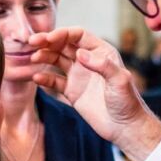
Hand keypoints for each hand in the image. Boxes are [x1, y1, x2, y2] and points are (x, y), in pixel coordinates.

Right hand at [30, 27, 160, 160]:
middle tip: (32, 42)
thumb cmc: (127, 102)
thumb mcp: (120, 80)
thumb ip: (102, 65)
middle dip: (47, 42)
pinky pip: (54, 81)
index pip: (78, 36)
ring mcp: (78, 75)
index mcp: (101, 52)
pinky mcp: (71, 91)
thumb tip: (80, 54)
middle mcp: (88, 61)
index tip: (48, 38)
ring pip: (56, 60)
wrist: (124, 127)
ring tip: (33, 58)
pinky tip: (36, 77)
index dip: (62, 34)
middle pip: (64, 45)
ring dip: (44, 57)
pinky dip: (44, 78)